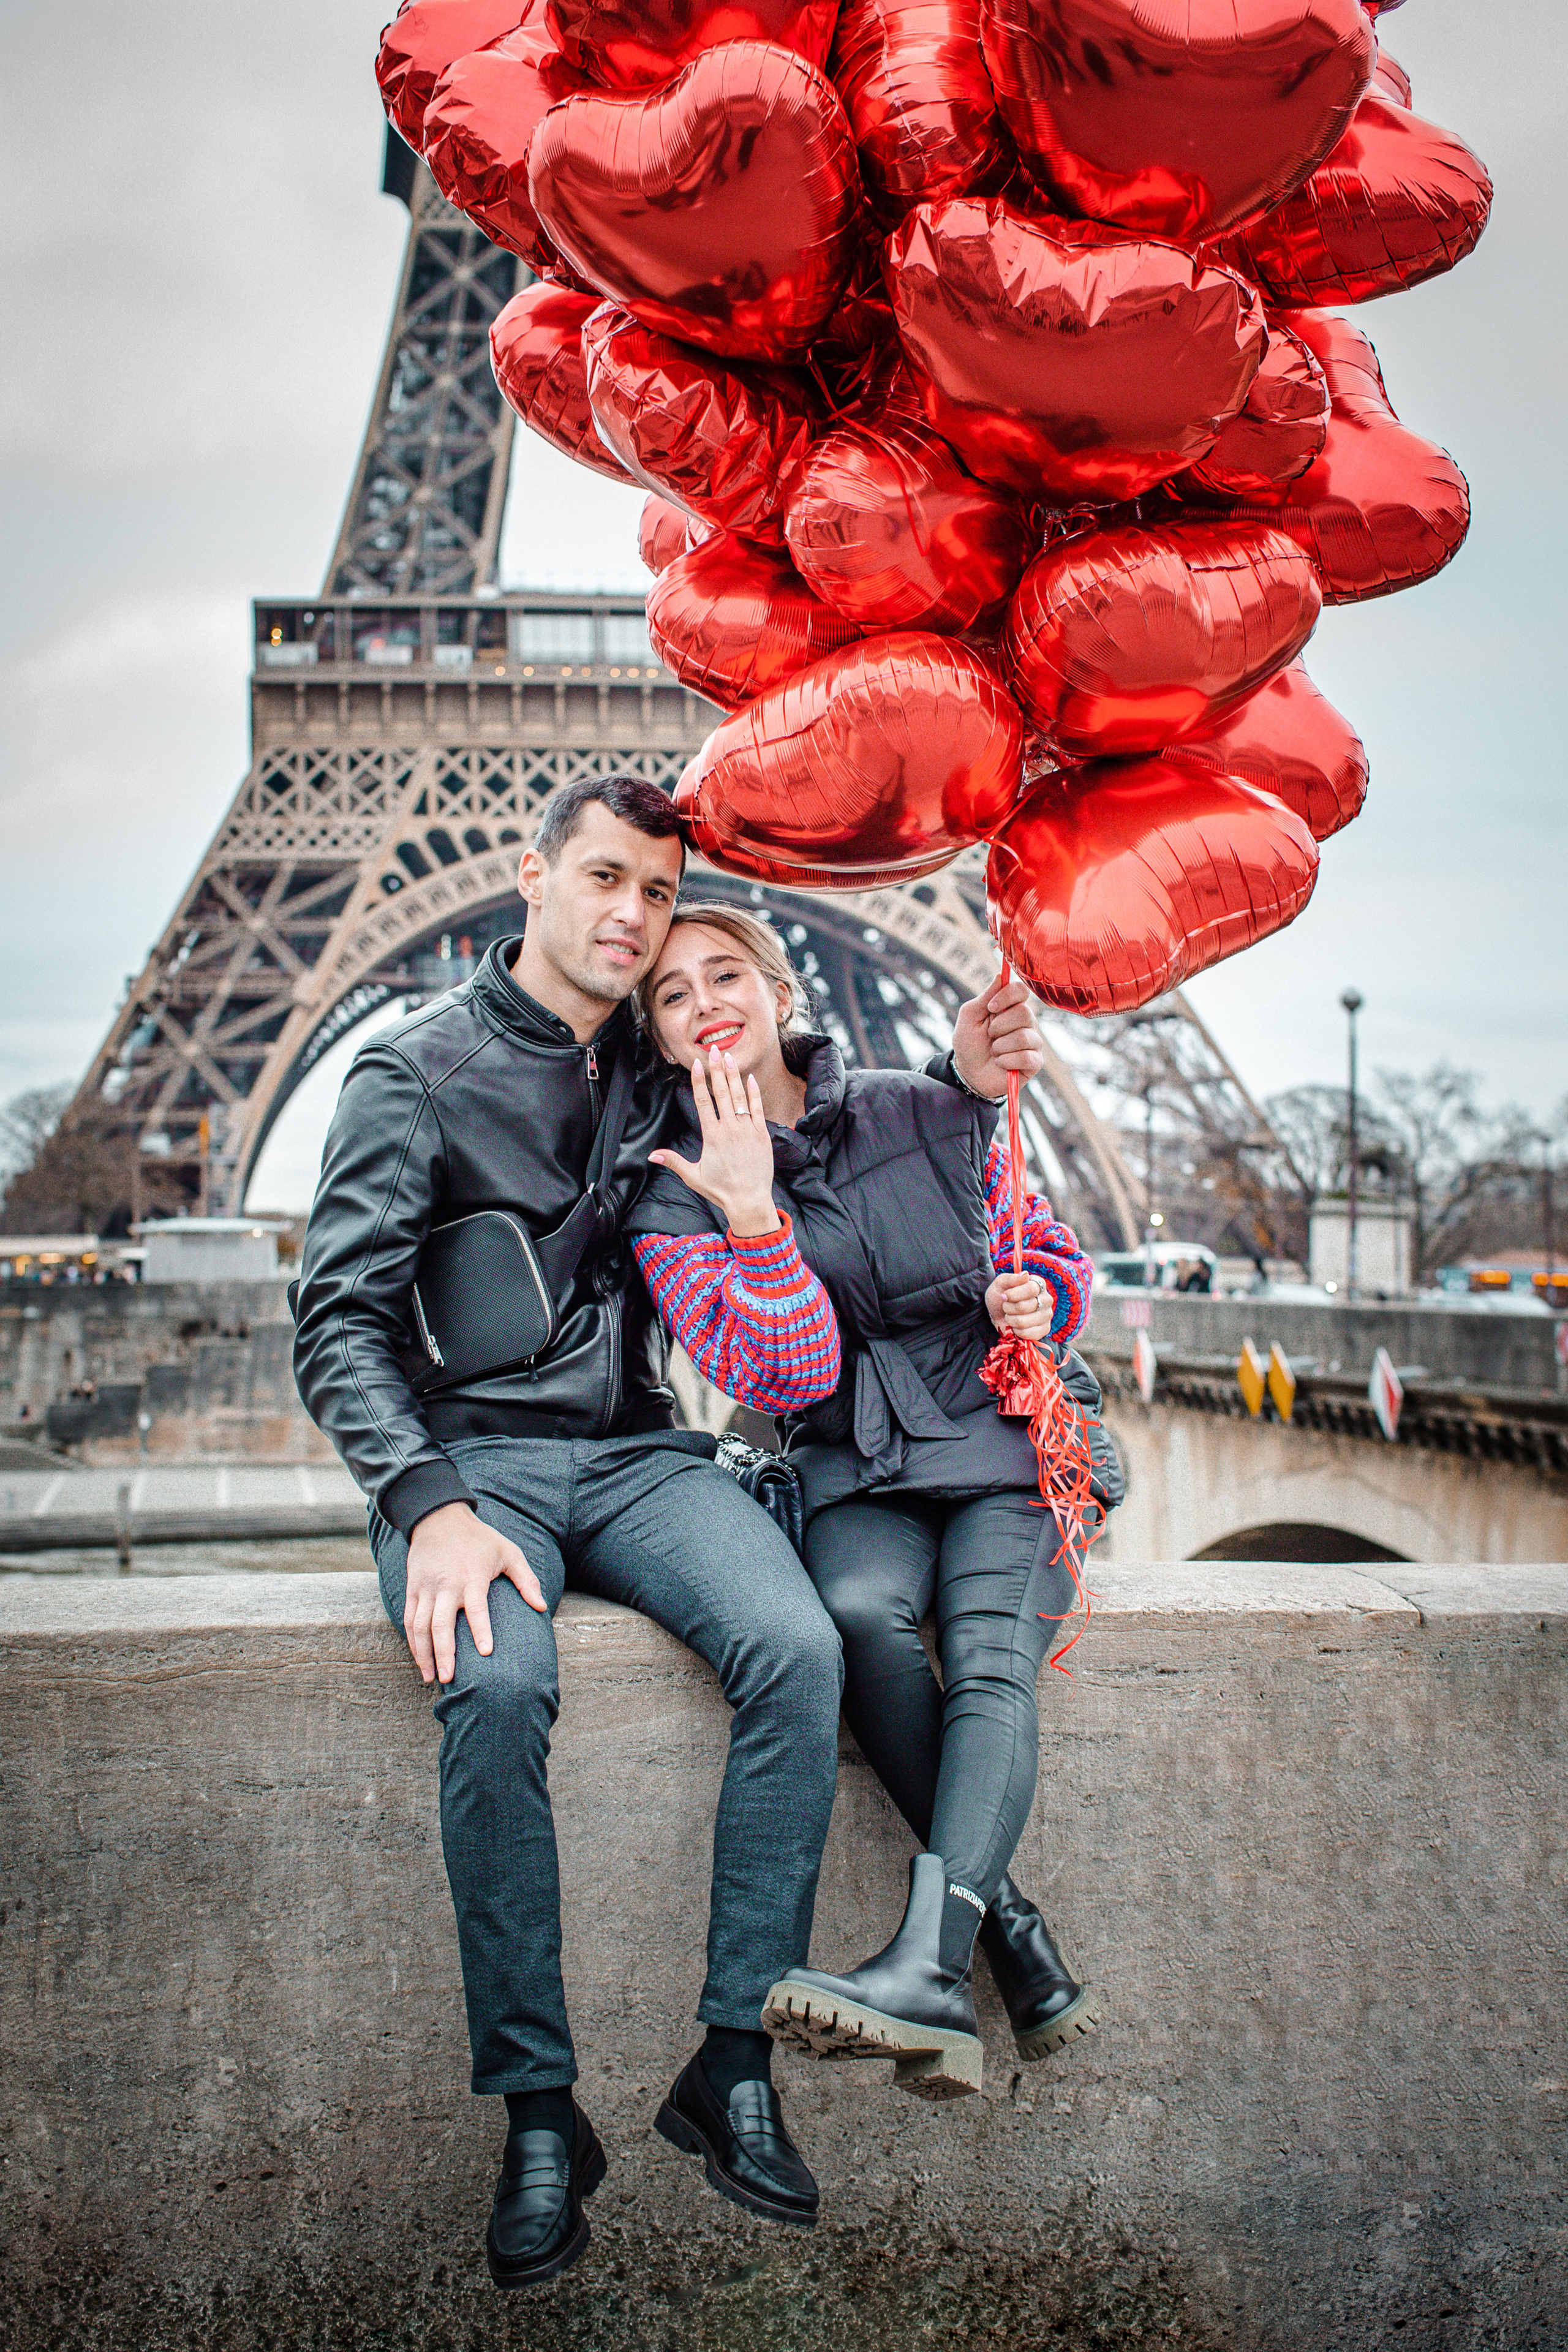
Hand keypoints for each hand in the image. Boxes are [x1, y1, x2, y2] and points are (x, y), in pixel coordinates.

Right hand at [403, 1501, 544, 1686]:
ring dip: (424, 1653)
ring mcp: (426, 1587)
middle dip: (444, 1653)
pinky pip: (409, 1618)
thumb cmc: (480, 1539)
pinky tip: (419, 1658)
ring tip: (431, 1678)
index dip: (481, 1629)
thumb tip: (542, 1607)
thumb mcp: (508, 1551)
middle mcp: (447, 1584)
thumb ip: (526, 1579)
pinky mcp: (413, 1588)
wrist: (438, 1517)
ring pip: (420, 1625)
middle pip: (441, 1623)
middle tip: (449, 1678)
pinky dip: (412, 1640)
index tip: (486, 1652)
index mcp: (472, 1576)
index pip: (476, 1607)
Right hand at [648, 1051, 780, 1236]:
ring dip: (734, 1075)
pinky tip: (750, 1078)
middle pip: (722, 1093)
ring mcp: (747, 1130)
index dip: (700, 1080)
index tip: (697, 1063)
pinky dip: (754, 1093)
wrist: (749, 1200)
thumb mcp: (693, 1176)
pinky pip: (758, 1109)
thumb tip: (651, 1156)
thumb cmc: (720, 1190)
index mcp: (711, 1136)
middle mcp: (730, 1129)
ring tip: (729, 1056)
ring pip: (740, 1097)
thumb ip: (673, 1162)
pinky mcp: (762, 1135)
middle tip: (714, 1049)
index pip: (703, 1101)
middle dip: (717, 1069)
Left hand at [953, 975, 1043, 1098]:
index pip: (1021, 990)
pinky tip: (1001, 1063)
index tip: (991, 1007)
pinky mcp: (1035, 1061)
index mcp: (1011, 1007)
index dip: (1007, 996)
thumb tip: (1000, 975)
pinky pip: (1026, 1057)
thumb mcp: (970, 1016)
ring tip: (994, 1051)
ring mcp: (1033, 1042)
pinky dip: (1006, 1060)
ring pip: (1023, 1037)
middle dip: (999, 1026)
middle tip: (990, 1035)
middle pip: (1024, 1013)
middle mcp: (1026, 1022)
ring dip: (1000, 1046)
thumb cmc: (970, 1043)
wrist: (969, 1073)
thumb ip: (985, 996)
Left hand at [985, 1272, 1053, 1343]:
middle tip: (1006, 1307)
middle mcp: (1046, 1299)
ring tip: (1010, 1316)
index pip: (1031, 1289)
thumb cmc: (1000, 1297)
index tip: (1004, 1296)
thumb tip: (1025, 1275)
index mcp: (1038, 1284)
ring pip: (1024, 1321)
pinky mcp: (1044, 1330)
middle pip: (1026, 1306)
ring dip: (1010, 1320)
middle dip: (1009, 1308)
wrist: (997, 1315)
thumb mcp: (1000, 1284)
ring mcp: (1047, 1315)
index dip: (1014, 1294)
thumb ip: (1011, 1278)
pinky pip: (1027, 1334)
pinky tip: (1015, 1326)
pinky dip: (1016, 1331)